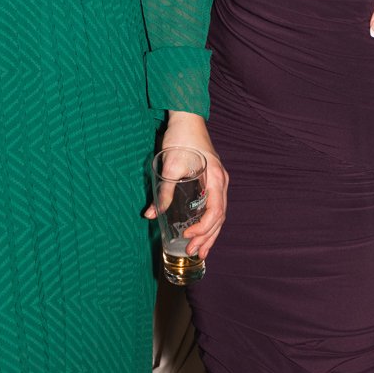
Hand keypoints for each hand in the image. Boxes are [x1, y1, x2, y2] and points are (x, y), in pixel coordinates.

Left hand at [146, 109, 228, 259]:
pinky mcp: (212, 181)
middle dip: (207, 238)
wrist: (186, 119)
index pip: (216, 212)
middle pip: (219, 218)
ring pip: (219, 215)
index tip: (188, 236)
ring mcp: (219, 183)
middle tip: (193, 253)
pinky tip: (201, 232)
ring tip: (200, 252)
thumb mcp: (170, 167)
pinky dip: (209, 222)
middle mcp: (222, 183)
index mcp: (217, 180)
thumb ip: (164, 192)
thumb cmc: (181, 139)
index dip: (203, 228)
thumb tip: (151, 214)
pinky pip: (214, 207)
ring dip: (209, 234)